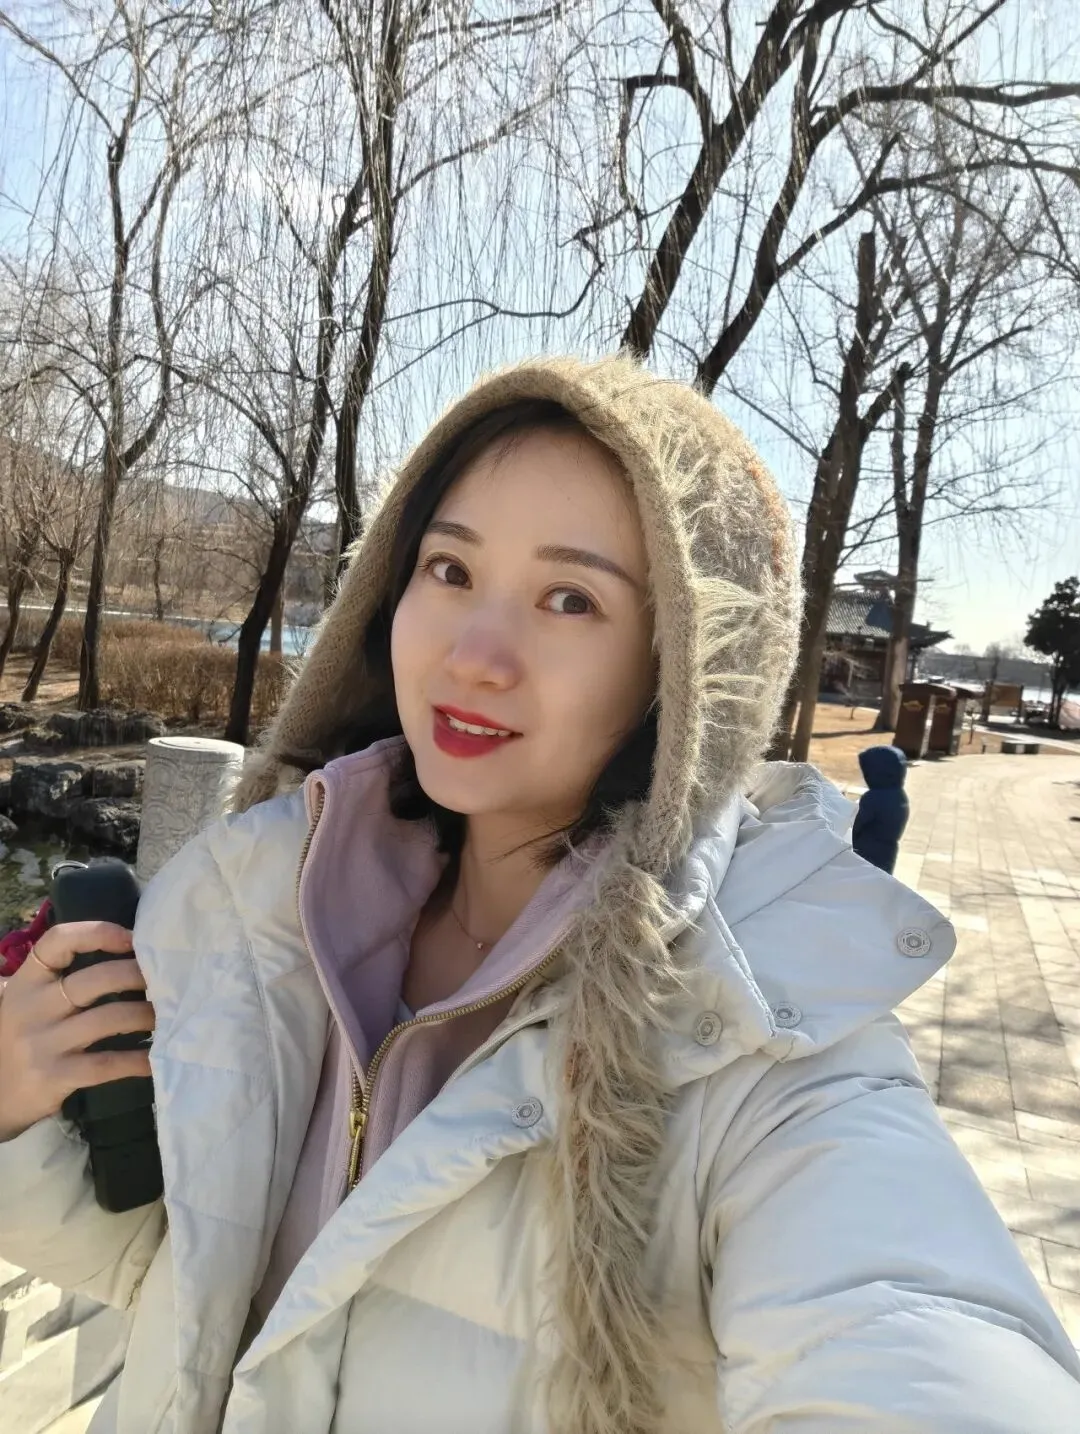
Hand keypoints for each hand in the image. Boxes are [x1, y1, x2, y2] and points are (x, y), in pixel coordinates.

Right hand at [0, 922, 154, 1142]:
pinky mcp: (54, 1076)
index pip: (58, 940)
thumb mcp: (28, 1001)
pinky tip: (154, 1059)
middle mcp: (32, 1008)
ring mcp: (42, 1043)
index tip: (132, 939)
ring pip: (108, 1018)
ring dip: (145, 1015)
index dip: (98, 933)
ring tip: (165, 1015)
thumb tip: (125, 948)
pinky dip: (137, 1060)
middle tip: (162, 981)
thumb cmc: (24, 1037)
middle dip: (136, 976)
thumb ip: (60, 976)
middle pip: (95, 979)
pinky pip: (106, 1064)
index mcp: (26, 981)